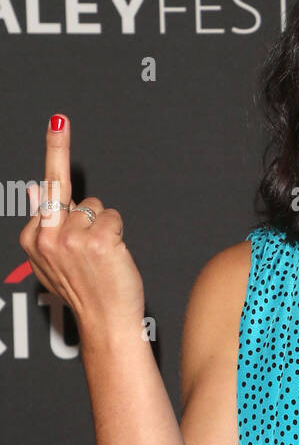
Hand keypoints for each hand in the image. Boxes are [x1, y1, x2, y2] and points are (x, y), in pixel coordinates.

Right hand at [18, 115, 145, 337]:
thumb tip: (37, 189)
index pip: (47, 188)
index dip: (55, 152)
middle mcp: (46, 237)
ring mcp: (70, 239)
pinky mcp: (96, 241)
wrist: (105, 323)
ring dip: (105, 229)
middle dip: (69, 173)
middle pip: (72, 195)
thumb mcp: (53, 262)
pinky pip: (113, 218)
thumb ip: (44, 226)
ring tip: (102, 259)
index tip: (56, 121)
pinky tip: (113, 257)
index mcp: (33, 240)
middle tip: (64, 144)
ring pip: (96, 208)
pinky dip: (119, 234)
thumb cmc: (85, 293)